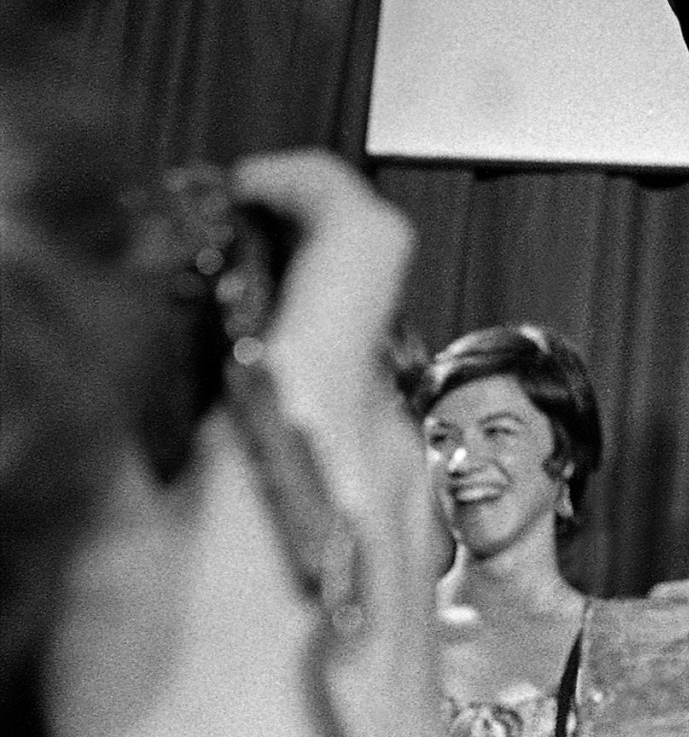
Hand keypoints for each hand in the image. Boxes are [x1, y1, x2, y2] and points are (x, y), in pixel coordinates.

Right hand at [46, 152, 440, 736]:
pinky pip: (369, 485)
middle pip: (357, 324)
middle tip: (181, 321)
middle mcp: (392, 457)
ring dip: (283, 399)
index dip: (306, 182)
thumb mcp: (104, 573)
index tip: (245, 183)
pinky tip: (230, 529)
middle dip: (269, 308)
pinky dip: (305, 470)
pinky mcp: (417, 578)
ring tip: (185, 439)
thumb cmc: (205, 721)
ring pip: (359, 410)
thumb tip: (94, 369)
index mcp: (323, 419)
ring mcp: (416, 519)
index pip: (363, 234)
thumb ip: (108, 450)